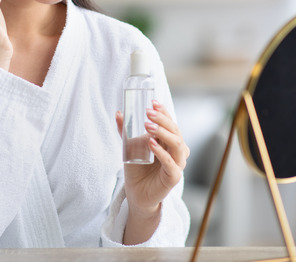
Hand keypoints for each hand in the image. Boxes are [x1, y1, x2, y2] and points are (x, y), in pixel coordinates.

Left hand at [115, 100, 189, 243]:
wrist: (137, 193)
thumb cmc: (138, 169)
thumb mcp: (130, 147)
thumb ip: (126, 131)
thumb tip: (118, 113)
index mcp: (169, 142)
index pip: (171, 123)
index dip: (164, 112)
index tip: (153, 102)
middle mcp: (177, 151)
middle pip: (175, 131)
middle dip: (162, 119)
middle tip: (148, 112)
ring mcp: (177, 164)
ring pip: (177, 145)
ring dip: (162, 133)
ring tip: (148, 126)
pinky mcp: (173, 177)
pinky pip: (170, 163)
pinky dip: (161, 152)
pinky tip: (151, 144)